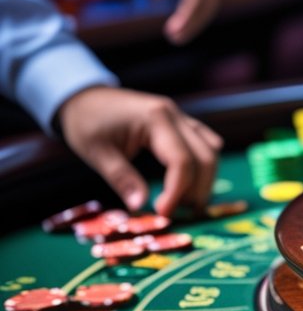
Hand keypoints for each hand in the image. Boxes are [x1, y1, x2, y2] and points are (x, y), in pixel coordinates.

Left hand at [57, 86, 222, 214]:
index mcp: (155, 118)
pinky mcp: (181, 122)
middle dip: (197, 189)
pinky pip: (205, 143)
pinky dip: (203, 166)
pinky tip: (191, 182)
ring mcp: (181, 117)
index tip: (163, 213)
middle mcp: (175, 115)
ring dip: (205, 179)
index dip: (177, 191)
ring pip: (211, 151)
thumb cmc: (85, 122)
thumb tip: (140, 207)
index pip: (181, 160)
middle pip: (204, 157)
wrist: (83, 96)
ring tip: (187, 203)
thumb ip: (122, 178)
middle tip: (179, 213)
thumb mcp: (96, 152)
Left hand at [127, 0, 218, 44]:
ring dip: (196, 25)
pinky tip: (182, 31)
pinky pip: (207, 8)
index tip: (172, 31)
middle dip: (193, 23)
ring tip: (176, 39)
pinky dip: (196, 21)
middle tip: (173, 39)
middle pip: (207, 3)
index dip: (187, 15)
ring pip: (210, 7)